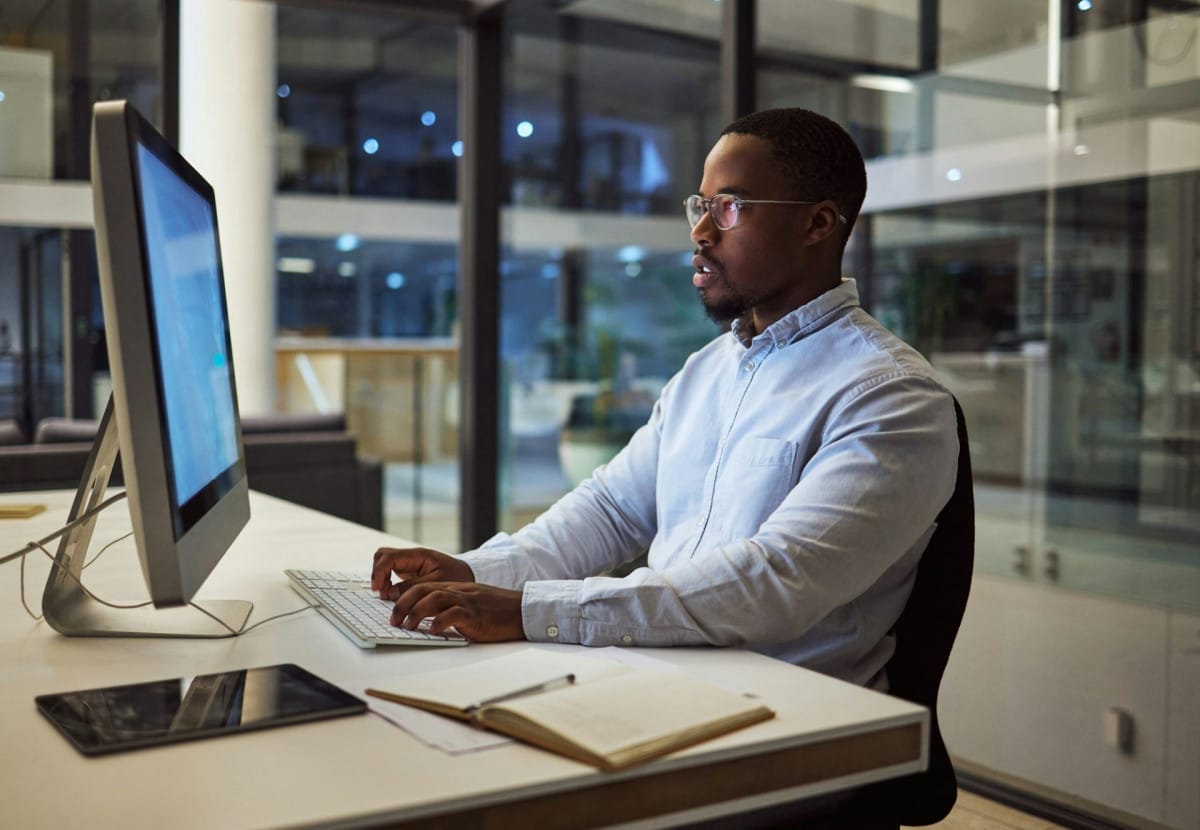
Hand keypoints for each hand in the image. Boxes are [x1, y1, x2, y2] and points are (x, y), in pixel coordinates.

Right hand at [371, 546, 473, 599]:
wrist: (467, 575)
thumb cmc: (456, 577)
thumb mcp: (437, 584)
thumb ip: (413, 587)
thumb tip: (389, 593)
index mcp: (418, 555)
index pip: (389, 557)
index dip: (379, 572)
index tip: (378, 589)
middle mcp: (410, 557)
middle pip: (382, 556)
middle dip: (377, 573)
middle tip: (381, 592)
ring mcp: (408, 563)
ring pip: (384, 563)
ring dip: (380, 578)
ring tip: (386, 595)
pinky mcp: (408, 572)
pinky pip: (390, 572)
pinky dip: (386, 582)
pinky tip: (391, 595)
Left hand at [391, 582, 525, 642]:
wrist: (523, 610)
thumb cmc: (498, 611)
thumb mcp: (471, 604)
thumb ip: (451, 608)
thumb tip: (428, 623)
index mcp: (456, 589)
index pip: (424, 586)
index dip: (405, 597)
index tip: (393, 611)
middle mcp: (459, 592)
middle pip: (424, 590)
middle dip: (404, 604)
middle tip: (393, 620)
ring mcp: (468, 602)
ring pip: (435, 598)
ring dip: (417, 612)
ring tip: (407, 626)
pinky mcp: (477, 615)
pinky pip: (455, 614)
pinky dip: (441, 622)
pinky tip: (433, 630)